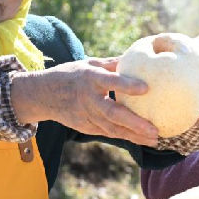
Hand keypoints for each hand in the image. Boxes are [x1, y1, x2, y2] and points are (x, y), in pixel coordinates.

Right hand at [10, 57, 159, 145]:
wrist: (43, 94)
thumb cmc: (72, 74)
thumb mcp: (89, 63)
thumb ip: (113, 64)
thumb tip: (138, 58)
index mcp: (90, 77)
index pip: (110, 81)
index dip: (127, 85)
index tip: (146, 88)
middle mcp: (88, 98)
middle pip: (113, 113)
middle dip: (135, 123)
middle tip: (155, 130)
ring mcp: (85, 115)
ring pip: (112, 128)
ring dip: (134, 136)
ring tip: (154, 140)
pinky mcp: (85, 127)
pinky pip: (107, 133)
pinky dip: (125, 137)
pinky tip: (142, 140)